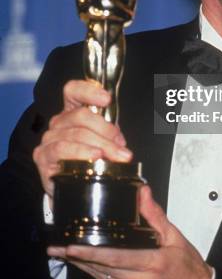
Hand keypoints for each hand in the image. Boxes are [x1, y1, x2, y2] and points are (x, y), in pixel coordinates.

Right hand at [33, 80, 132, 199]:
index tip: (106, 100)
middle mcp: (58, 121)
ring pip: (76, 133)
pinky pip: (61, 149)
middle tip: (122, 146)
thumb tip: (120, 140)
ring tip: (116, 156)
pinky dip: (81, 152)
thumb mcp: (103, 141)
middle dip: (106, 130)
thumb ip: (110, 133)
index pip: (73, 91)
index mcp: (71, 111)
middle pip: (81, 115)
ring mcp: (49, 138)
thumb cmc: (89, 159)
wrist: (72, 187)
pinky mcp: (43, 155)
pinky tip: (94, 157)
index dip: (89, 91)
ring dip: (101, 144)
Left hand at [47, 185, 212, 278]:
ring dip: (83, 266)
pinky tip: (87, 265)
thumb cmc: (187, 266)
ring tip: (65, 254)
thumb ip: (155, 215)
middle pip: (102, 269)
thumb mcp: (175, 236)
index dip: (91, 252)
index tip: (72, 246)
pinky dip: (97, 275)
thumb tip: (142, 192)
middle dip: (78, 258)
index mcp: (152, 263)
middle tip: (57, 248)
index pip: (114, 257)